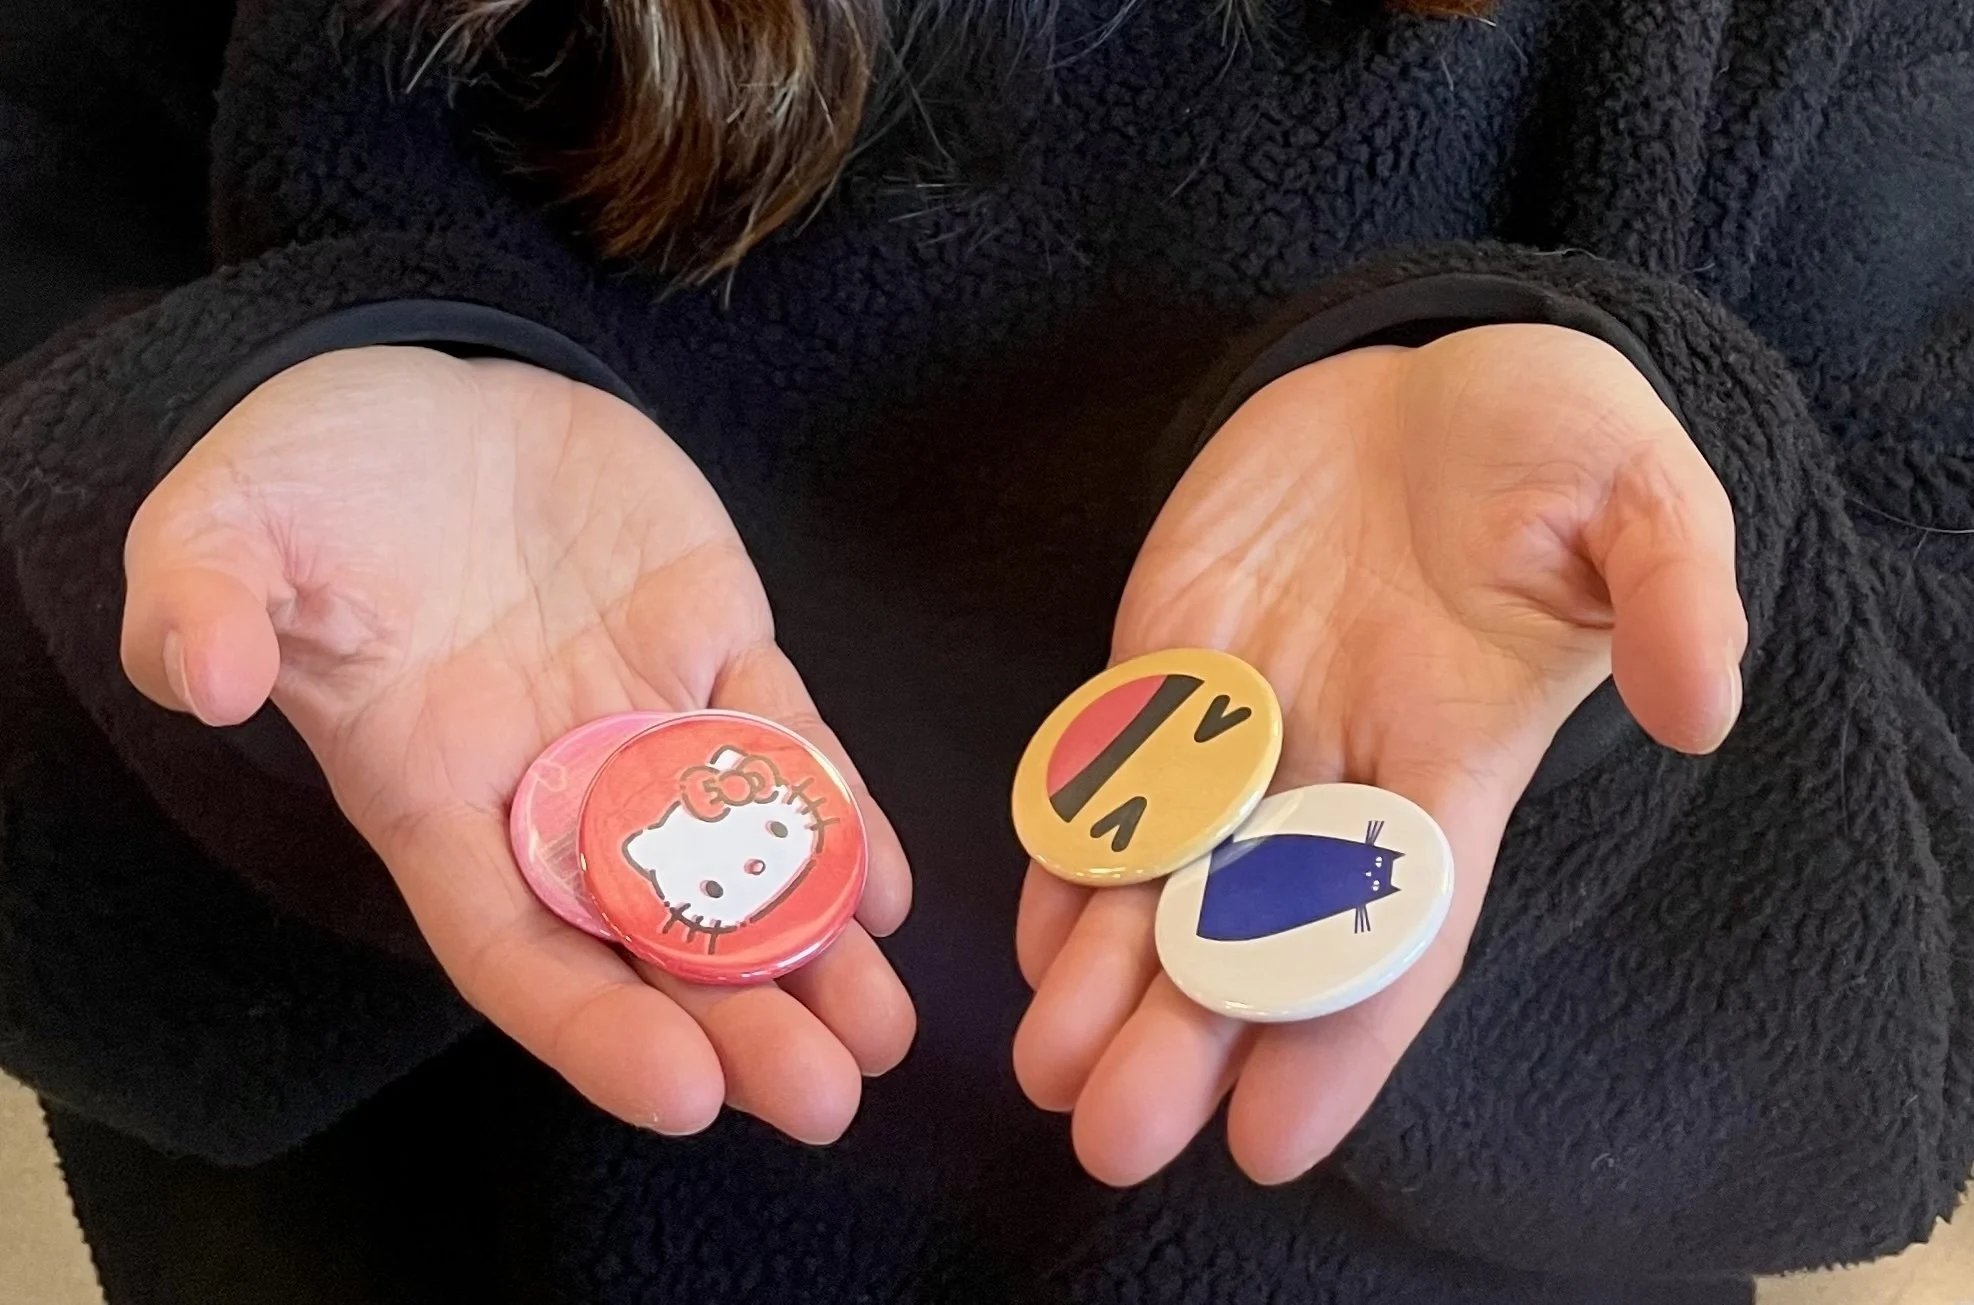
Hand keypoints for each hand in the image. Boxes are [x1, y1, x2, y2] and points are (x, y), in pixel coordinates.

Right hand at [121, 347, 913, 1141]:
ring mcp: (643, 717)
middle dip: (736, 1020)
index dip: (593, 1025)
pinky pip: (786, 741)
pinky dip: (839, 812)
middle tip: (825, 1099)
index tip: (682, 1095)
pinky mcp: (714, 643)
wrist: (422, 393)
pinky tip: (884, 888)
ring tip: (885, 1031)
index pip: (514, 944)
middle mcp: (552, 782)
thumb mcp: (226, 528)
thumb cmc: (312, 480)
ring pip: (738, 857)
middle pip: (649, 934)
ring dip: (813, 947)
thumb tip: (203, 669)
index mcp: (433, 794)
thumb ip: (203, 602)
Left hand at [1012, 323, 1744, 1184]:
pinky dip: (1071, 855)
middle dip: (1186, 1034)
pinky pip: (1109, 778)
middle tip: (1113, 1135)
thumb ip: (1671, 591)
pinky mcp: (1165, 666)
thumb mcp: (1640, 494)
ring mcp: (1242, 723)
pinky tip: (1035, 938)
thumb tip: (1704, 705)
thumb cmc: (1551, 445)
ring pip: (1164, 876)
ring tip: (1048, 1073)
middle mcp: (1337, 769)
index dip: (1339, 1034)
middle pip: (1254, 932)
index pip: (1394, 924)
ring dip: (1105, 977)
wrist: (1426, 386)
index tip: (1274, 1135)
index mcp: (1452, 759)